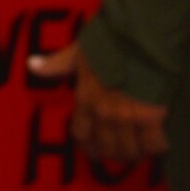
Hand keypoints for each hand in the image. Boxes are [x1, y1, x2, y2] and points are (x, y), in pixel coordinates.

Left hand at [26, 42, 167, 164]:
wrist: (140, 36)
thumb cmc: (109, 40)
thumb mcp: (78, 51)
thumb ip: (57, 63)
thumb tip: (31, 65)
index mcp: (85, 98)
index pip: (80, 133)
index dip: (88, 145)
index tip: (93, 151)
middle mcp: (103, 112)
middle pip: (107, 146)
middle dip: (113, 153)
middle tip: (120, 154)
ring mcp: (128, 116)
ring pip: (129, 150)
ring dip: (133, 154)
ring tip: (138, 153)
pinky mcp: (153, 116)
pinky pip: (154, 144)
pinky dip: (156, 148)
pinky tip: (158, 146)